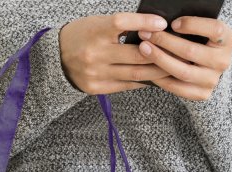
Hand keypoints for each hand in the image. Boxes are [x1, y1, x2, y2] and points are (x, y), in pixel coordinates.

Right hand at [58, 13, 172, 94]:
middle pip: (135, 54)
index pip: (123, 23)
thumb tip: (152, 30)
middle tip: (177, 51)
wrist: (55, 60)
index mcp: (94, 32)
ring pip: (134, 73)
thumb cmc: (81, 36)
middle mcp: (95, 53)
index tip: (162, 24)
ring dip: (156, 71)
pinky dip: (142, 81)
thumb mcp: (97, 23)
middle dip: (159, 53)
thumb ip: (121, 28)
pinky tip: (154, 78)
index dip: (144, 23)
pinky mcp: (97, 88)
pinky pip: (126, 85)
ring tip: (171, 67)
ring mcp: (96, 73)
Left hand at [137, 16, 231, 99]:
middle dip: (165, 42)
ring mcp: (213, 80)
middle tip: (147, 34)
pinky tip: (148, 68)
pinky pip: (178, 88)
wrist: (212, 71)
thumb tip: (164, 20)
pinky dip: (161, 78)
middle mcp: (223, 61)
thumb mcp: (204, 32)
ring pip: (182, 71)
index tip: (173, 23)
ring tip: (144, 49)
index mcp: (228, 40)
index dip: (193, 25)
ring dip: (160, 59)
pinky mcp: (202, 94)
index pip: (214, 29)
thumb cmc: (203, 44)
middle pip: (191, 52)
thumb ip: (192, 27)